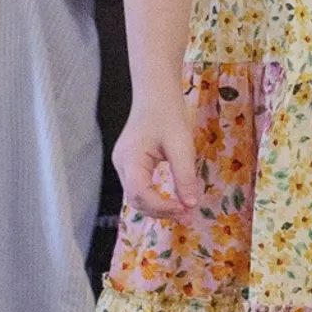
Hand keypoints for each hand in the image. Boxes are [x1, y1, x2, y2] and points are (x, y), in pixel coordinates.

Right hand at [112, 95, 201, 222]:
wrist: (156, 95)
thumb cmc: (168, 115)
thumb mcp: (181, 145)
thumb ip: (185, 176)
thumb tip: (191, 205)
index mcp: (130, 158)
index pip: (140, 193)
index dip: (162, 206)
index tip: (185, 209)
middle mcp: (121, 165)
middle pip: (136, 199)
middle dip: (161, 211)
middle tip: (187, 215)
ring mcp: (123, 165)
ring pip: (137, 197)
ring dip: (159, 207)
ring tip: (183, 211)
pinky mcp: (129, 164)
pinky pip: (140, 188)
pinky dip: (155, 198)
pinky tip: (172, 200)